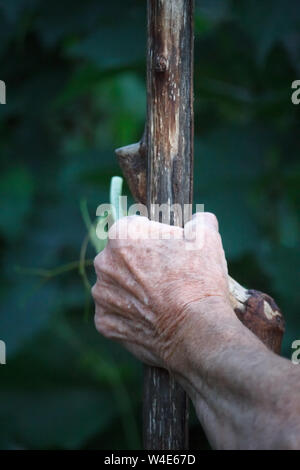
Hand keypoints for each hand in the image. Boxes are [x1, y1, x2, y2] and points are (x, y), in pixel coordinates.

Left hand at [92, 213, 234, 371]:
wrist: (196, 330)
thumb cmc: (199, 279)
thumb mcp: (207, 238)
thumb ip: (199, 221)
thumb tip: (199, 220)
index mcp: (122, 235)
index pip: (134, 226)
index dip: (153, 236)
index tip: (168, 248)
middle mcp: (103, 262)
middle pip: (121, 257)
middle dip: (139, 263)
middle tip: (166, 276)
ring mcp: (101, 295)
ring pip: (116, 286)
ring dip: (132, 290)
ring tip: (160, 300)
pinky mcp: (104, 323)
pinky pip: (115, 314)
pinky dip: (130, 316)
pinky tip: (151, 319)